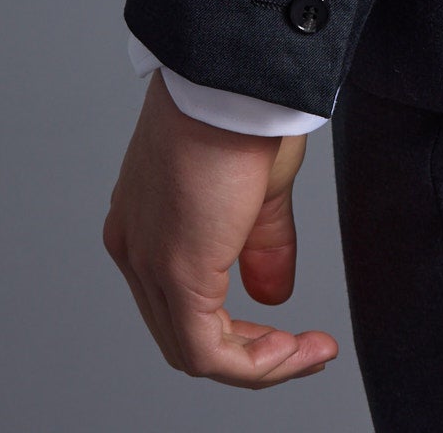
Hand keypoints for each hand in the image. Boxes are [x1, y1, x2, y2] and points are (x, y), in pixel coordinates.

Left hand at [103, 68, 338, 386]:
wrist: (231, 77)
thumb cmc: (241, 105)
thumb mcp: (259, 187)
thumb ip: (261, 245)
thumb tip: (273, 295)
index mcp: (145, 219)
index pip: (180, 301)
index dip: (237, 325)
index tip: (285, 326)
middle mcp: (134, 246)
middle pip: (184, 332)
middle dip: (251, 349)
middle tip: (302, 348)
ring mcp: (148, 263)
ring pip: (195, 350)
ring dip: (259, 362)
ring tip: (308, 352)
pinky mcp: (176, 274)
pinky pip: (210, 353)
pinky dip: (256, 364)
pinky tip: (296, 350)